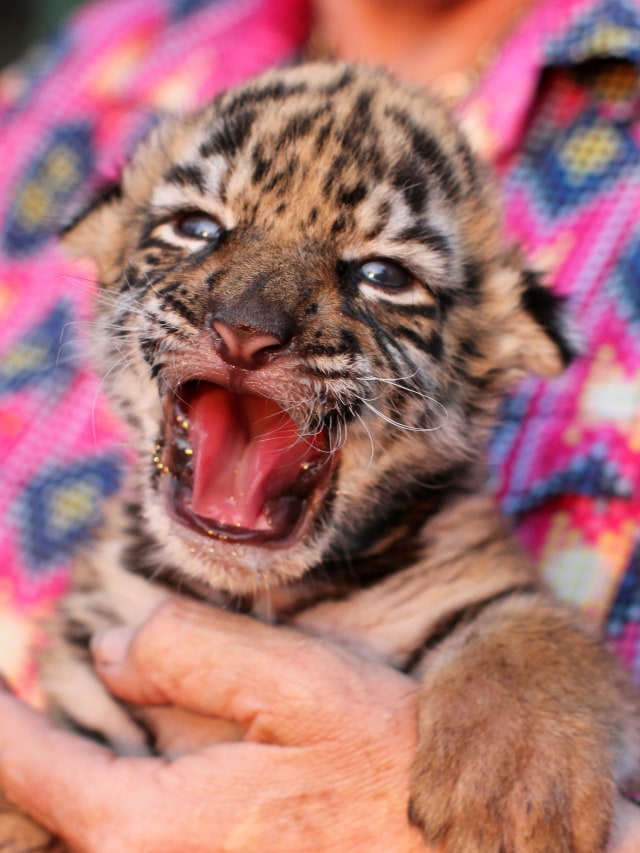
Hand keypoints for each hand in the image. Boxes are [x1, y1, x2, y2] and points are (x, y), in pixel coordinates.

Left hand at [0, 600, 638, 852]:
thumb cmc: (389, 777)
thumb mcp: (304, 685)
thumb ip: (195, 655)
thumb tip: (108, 651)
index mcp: (149, 823)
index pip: (23, 763)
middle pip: (35, 825)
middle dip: (24, 763)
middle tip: (25, 712)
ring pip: (80, 839)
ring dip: (56, 798)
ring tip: (58, 748)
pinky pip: (127, 850)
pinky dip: (97, 818)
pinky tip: (115, 786)